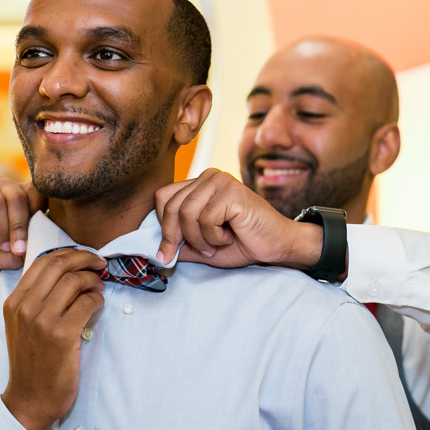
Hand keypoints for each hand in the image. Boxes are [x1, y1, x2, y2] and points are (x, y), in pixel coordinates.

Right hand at [0, 179, 46, 281]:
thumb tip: (48, 232)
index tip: (40, 231)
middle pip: (15, 196)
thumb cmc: (9, 250)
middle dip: (18, 225)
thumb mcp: (28, 245)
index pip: (36, 189)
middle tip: (19, 248)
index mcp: (25, 192)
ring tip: (2, 245)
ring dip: (0, 229)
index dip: (39, 209)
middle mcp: (4, 186)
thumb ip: (38, 235)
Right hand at [1, 248, 106, 429]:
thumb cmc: (32, 363)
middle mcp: (24, 308)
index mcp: (14, 302)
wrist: (30, 400)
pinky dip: (97, 299)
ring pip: (74, 281)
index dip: (68, 254)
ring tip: (100, 286)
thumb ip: (37, 299)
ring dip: (93, 279)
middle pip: (58, 265)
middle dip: (84, 258)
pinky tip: (98, 305)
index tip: (84, 257)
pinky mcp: (61, 336)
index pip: (42, 262)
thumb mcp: (23, 326)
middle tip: (99, 263)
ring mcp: (42, 321)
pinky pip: (86, 302)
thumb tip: (68, 273)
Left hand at [155, 168, 329, 271]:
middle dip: (177, 236)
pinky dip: (213, 236)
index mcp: (198, 184)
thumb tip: (153, 253)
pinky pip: (206, 218)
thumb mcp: (202, 245)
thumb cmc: (242, 243)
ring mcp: (220, 181)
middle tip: (198, 252)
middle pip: (171, 205)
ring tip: (216, 244)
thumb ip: (179, 243)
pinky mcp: (232, 192)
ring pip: (186, 213)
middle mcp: (208, 176)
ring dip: (199, 238)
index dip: (163, 226)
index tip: (169, 252)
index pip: (162, 197)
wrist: (276, 245)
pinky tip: (229, 236)